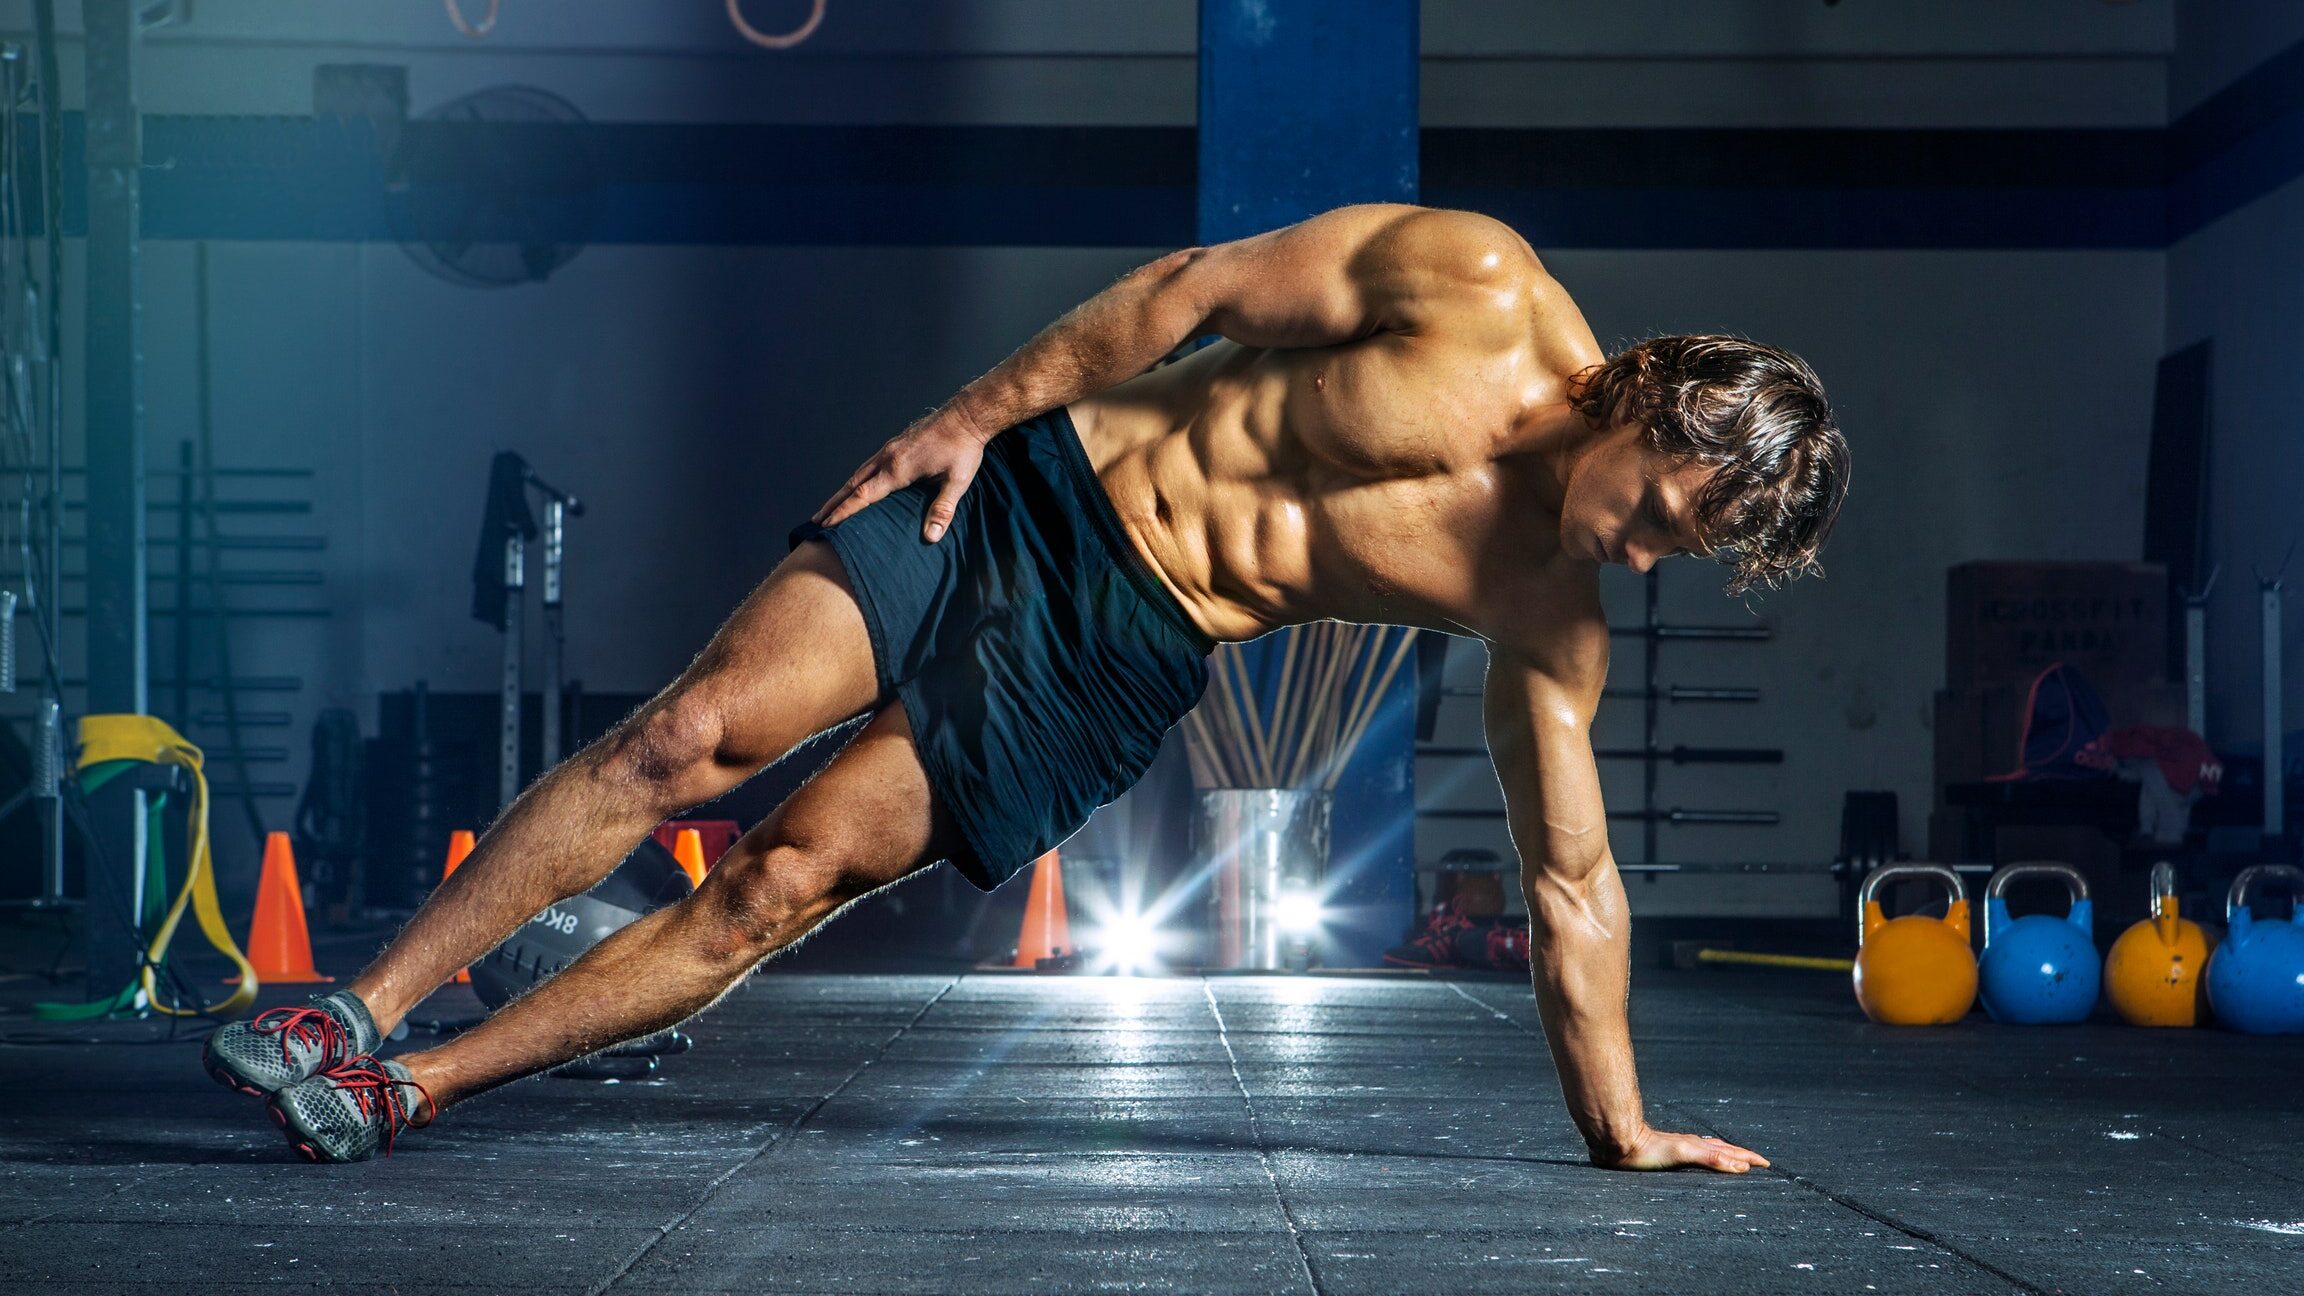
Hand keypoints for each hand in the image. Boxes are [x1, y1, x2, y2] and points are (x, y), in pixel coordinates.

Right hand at [811, 406, 990, 542]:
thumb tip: (931, 537)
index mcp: (898, 469)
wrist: (965, 415)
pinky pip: (869, 466)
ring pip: (858, 473)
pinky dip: (857, 480)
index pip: (863, 496)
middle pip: (852, 484)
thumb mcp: (957, 482)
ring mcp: (889, 449)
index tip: (827, 525)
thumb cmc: (963, 449)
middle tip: (816, 521)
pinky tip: (858, 487)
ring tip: (830, 507)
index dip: (843, 512)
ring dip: (842, 491)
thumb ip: (942, 509)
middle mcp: (887, 458)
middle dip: (833, 504)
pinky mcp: (895, 445)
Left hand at [1592, 1126, 1770, 1174]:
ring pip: (1711, 1149)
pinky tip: (1703, 1157)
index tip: (1766, 1163)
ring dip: (1727, 1155)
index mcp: (1699, 1147)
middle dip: (1743, 1156)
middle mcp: (1693, 1145)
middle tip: (1760, 1162)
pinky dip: (1708, 1156)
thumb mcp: (1685, 1153)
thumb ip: (1711, 1158)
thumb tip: (1741, 1166)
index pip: (1730, 1152)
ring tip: (1737, 1159)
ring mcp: (1682, 1147)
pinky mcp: (1669, 1151)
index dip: (1748, 1158)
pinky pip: (1696, 1153)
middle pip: (1724, 1149)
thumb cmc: (1651, 1150)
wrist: (1622, 1142)